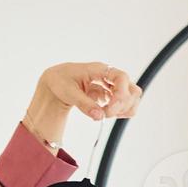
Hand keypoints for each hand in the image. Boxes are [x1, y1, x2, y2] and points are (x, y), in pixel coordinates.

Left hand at [23, 62, 141, 149]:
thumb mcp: (69, 93)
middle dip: (122, 105)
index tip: (110, 110)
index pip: (121, 77)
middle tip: (105, 114)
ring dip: (123, 110)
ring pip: (131, 98)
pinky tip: (106, 114)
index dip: (121, 94)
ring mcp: (112, 86)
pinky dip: (120, 112)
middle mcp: (110, 76)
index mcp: (99, 70)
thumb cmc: (60, 82)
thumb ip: (84, 104)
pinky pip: (123, 104)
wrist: (56, 82)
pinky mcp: (110, 96)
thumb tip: (99, 117)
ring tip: (105, 114)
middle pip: (132, 90)